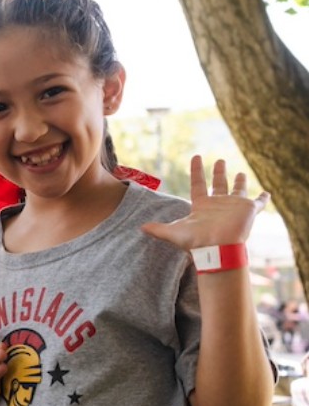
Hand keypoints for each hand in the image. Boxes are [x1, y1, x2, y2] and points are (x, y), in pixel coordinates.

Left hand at [141, 155, 267, 250]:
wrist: (218, 248)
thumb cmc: (197, 241)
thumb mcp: (174, 233)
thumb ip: (158, 229)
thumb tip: (140, 228)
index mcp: (202, 205)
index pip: (198, 183)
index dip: (197, 170)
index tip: (196, 157)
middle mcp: (218, 204)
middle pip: (218, 184)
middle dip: (219, 172)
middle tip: (219, 160)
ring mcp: (234, 207)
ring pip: (237, 190)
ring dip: (239, 181)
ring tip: (240, 173)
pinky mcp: (248, 211)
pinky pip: (258, 203)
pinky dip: (263, 198)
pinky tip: (266, 193)